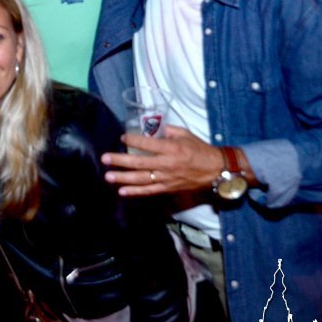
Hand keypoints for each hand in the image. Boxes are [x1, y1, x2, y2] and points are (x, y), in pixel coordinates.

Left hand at [102, 125, 223, 196]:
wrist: (216, 170)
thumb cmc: (201, 150)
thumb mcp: (186, 134)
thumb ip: (169, 131)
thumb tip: (154, 130)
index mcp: (172, 148)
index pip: (148, 144)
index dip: (133, 141)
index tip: (122, 138)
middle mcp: (167, 164)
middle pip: (140, 163)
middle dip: (120, 161)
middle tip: (105, 158)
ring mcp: (167, 178)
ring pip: (141, 179)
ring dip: (123, 178)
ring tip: (108, 176)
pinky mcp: (168, 188)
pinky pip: (149, 191)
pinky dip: (135, 192)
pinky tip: (122, 191)